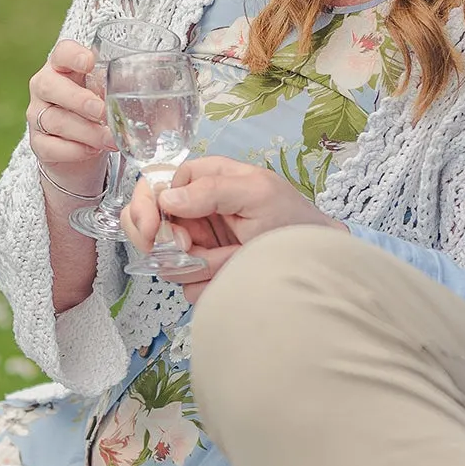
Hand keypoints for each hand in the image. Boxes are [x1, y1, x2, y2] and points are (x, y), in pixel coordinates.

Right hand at [26, 39, 113, 198]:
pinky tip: (92, 151)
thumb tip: (166, 87)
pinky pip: (51, 146)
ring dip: (85, 131)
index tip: (89, 62)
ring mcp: (37, 115)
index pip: (61, 52)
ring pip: (53, 119)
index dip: (73, 55)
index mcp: (64, 67)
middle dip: (78, 99)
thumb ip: (126, 87)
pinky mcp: (38, 143)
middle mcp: (45, 87)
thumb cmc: (99, 114)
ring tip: (110, 139)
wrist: (80, 151)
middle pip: (49, 85)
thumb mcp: (110, 95)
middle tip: (102, 111)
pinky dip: (75, 150)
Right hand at [120, 155, 336, 300]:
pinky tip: (233, 276)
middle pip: (148, 223)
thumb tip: (167, 199)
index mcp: (204, 180)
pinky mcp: (205, 274)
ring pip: (166, 260)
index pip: (155, 185)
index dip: (146, 206)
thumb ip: (212, 189)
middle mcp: (195, 210)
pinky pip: (187, 285)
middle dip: (159, 240)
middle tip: (181, 249)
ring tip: (233, 259)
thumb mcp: (257, 193)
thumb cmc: (294, 221)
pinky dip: (208, 284)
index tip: (152, 230)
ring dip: (197, 265)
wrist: (318, 265)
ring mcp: (198, 244)